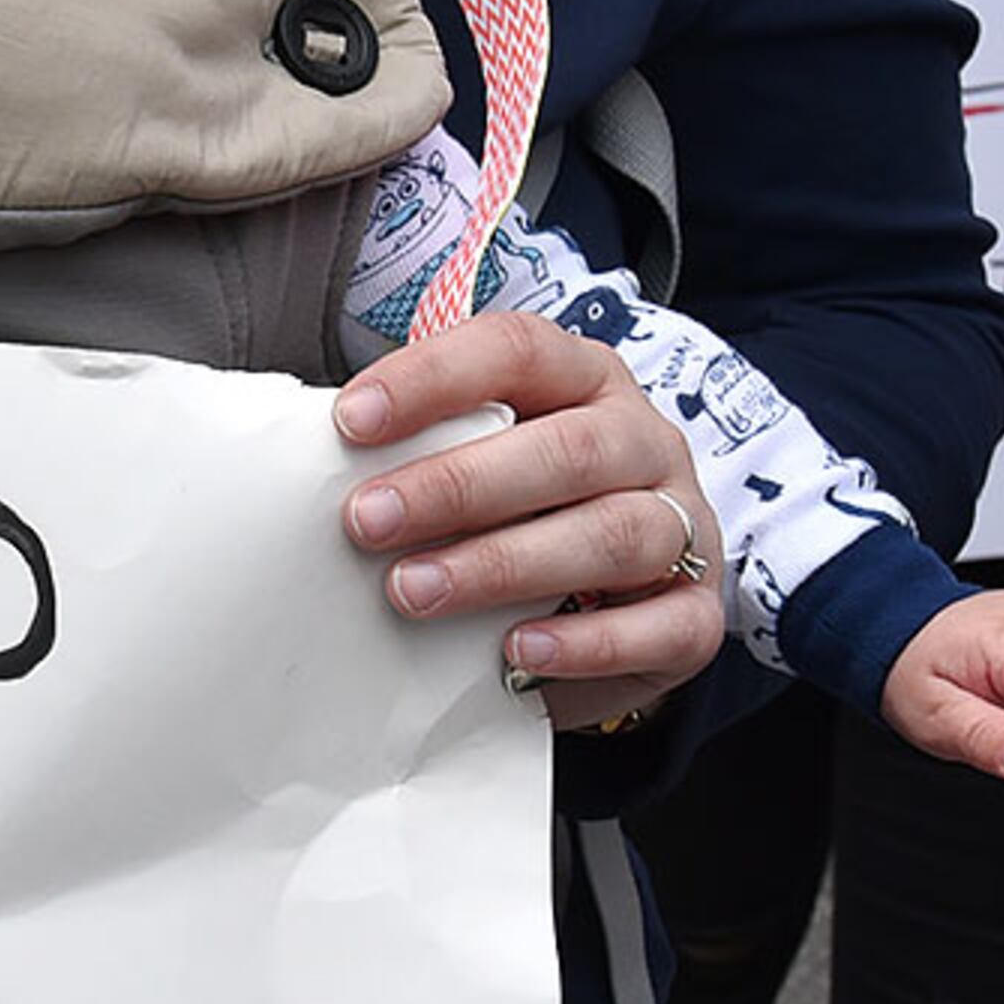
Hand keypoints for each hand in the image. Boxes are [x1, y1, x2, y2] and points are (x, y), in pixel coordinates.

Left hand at [333, 310, 727, 730]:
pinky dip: (587, 643)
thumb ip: (420, 456)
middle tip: (365, 523)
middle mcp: (642, 440)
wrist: (620, 604)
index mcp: (582, 380)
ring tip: (415, 592)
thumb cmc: (524, 515)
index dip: (433, 379)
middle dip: (457, 486)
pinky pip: (660, 625)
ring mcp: (682, 523)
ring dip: (506, 564)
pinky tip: (517, 652)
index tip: (350, 420)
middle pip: (568, 449)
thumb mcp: (479, 464)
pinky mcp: (696, 614)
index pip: (516, 351)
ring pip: (615, 533)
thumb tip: (307, 472)